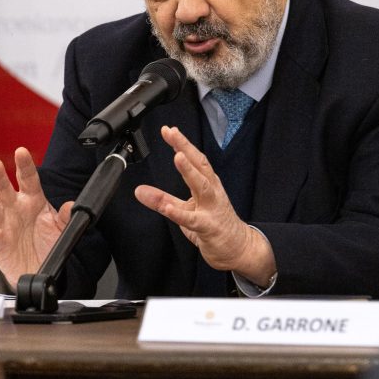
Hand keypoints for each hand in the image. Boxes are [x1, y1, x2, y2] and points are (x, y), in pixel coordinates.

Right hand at [0, 148, 71, 286]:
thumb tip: (72, 205)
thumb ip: (65, 217)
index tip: (21, 152)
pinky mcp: (0, 245)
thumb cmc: (46, 242)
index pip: (28, 179)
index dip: (24, 165)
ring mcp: (5, 226)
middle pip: (5, 190)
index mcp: (32, 200)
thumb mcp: (60, 229)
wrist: (38, 268)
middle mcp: (16, 210)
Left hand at [134, 126, 275, 285]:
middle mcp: (212, 192)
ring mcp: (212, 208)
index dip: (182, 143)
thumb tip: (140, 191)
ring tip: (178, 157)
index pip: (195, 159)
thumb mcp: (186, 209)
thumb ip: (163, 199)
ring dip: (189, 171)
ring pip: (201, 186)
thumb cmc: (215, 224)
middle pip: (200, 165)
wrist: (238, 248)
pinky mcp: (208, 227)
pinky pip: (193, 220)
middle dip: (186, 147)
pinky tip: (168, 207)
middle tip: (172, 133)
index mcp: (208, 184)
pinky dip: (179, 212)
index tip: (168, 130)